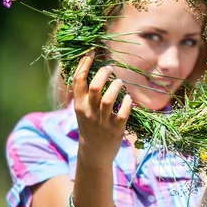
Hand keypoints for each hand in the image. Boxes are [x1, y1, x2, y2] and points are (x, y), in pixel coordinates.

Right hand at [73, 51, 132, 165]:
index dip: (84, 64)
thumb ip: (86, 93)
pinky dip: (127, 103)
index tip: (92, 52)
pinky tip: (129, 99)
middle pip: (95, 87)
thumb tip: (94, 68)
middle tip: (110, 68)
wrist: (94, 153)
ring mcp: (102, 121)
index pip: (78, 80)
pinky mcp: (115, 129)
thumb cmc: (90, 126)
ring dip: (116, 87)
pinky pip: (122, 114)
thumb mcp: (83, 109)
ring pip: (108, 100)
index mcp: (79, 105)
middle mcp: (89, 112)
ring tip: (119, 82)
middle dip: (103, 74)